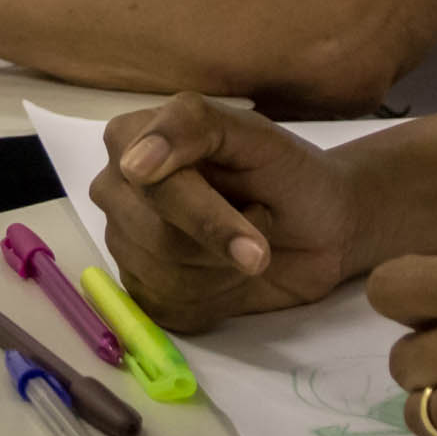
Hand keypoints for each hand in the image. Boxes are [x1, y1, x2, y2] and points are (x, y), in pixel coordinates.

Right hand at [94, 96, 369, 330]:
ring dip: (227, 267)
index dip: (202, 213)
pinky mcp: (144, 289)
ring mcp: (125, 243)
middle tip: (262, 217)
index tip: (244, 238)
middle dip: (223, 238)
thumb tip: (133, 165)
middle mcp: (116, 191)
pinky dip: (217, 296)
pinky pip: (170, 308)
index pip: (151, 185)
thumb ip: (193, 126)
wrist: (320, 227)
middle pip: (157, 238)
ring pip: (166, 277)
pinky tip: (234, 271)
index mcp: (130, 138)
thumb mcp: (254, 135)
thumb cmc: (288, 172)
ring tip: (249, 240)